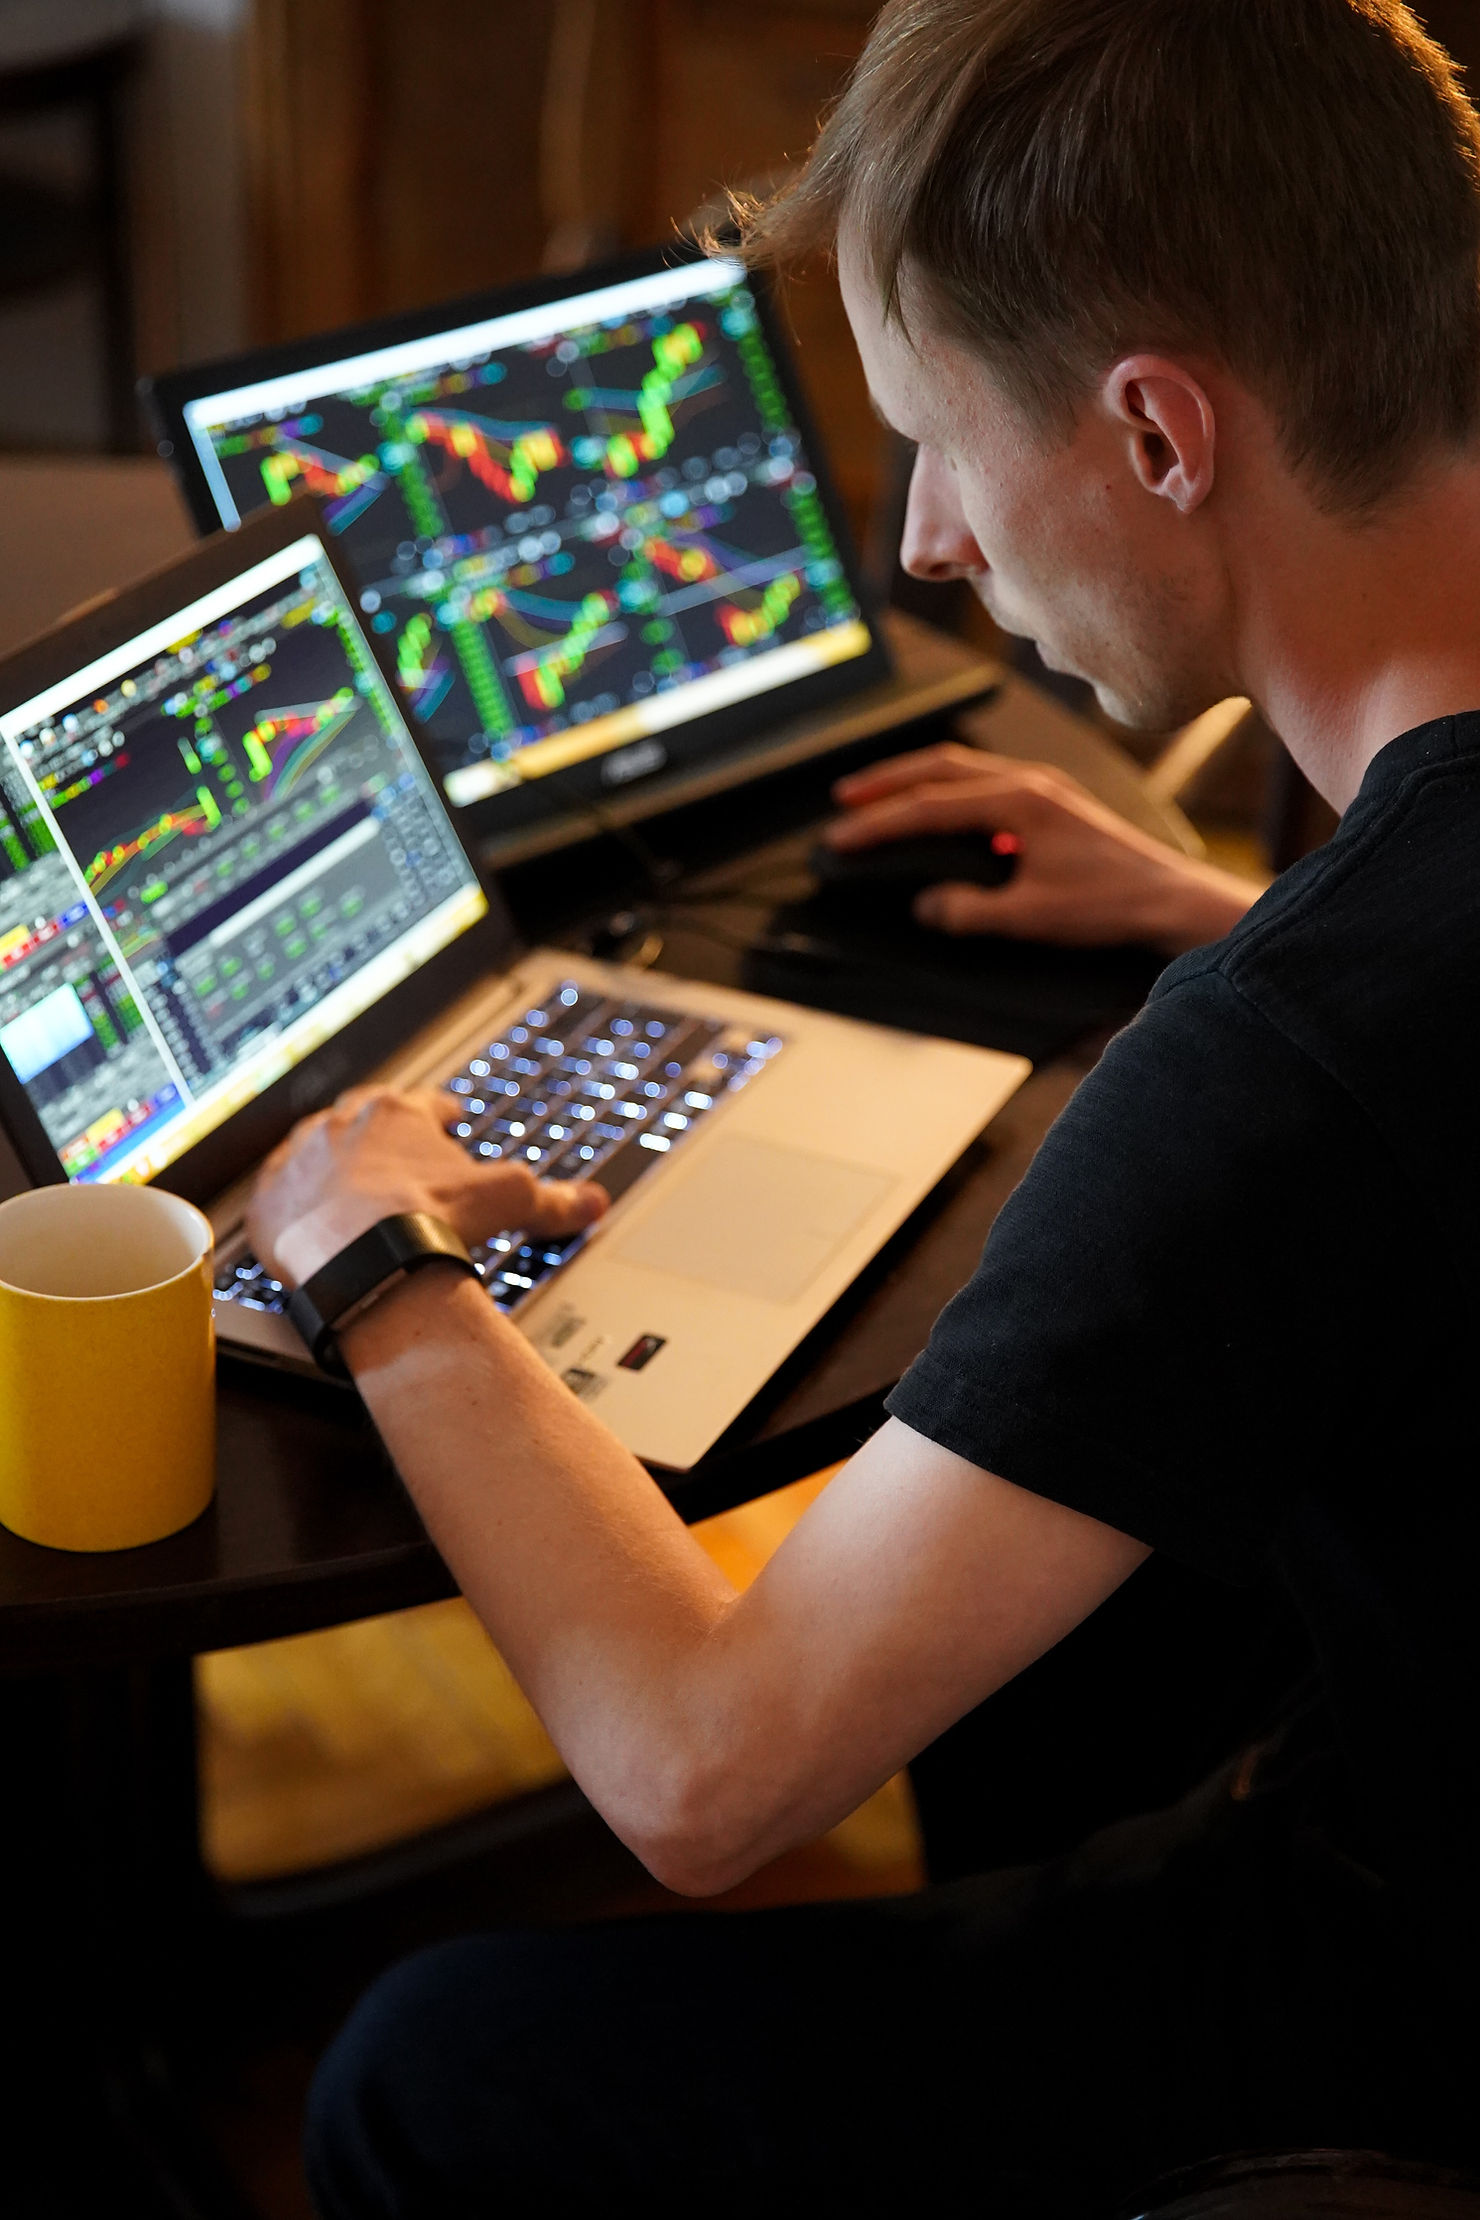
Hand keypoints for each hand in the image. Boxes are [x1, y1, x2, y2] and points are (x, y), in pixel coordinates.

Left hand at [247, 1086, 606, 1288]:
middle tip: (394, 1156)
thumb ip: (552, 1199)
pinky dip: (293, 1208)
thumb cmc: (429, 1219)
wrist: (363, 1258)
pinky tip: (304, 1224)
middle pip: (362, 1122)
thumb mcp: (507, 1201)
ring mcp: (299, 1162)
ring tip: (346, 1192)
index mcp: (396, 1113)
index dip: (438, 1113)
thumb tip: (592, 1202)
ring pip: (314, 1154)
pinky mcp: (268, 1203)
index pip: (421, 1104)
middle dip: (380, 1137)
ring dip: (330, 1168)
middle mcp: (340, 1127)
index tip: (446, 1119)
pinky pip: (277, 1197)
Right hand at [827, 742, 1259, 952]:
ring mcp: (1044, 789)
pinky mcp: (1053, 804)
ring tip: (878, 796)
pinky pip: (986, 784)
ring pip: (963, 770)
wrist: (1169, 901)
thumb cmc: (1111, 904)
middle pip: (940, 767)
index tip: (842, 837)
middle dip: (887, 781)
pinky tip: (939, 811)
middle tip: (844, 799)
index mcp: (1020, 801)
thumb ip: (971, 911)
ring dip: (916, 780)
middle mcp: (1030, 783)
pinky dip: (949, 791)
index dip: (880, 822)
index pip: (930, 806)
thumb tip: (927, 906)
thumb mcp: (1031, 917)